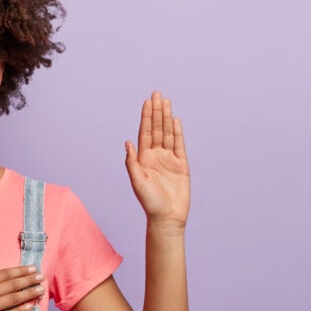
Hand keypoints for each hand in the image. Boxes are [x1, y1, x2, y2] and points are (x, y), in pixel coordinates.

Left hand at [124, 91, 190, 230]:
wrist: (167, 217)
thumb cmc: (150, 203)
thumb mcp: (137, 182)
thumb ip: (132, 162)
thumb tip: (127, 142)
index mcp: (143, 159)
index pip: (145, 133)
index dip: (146, 117)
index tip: (147, 102)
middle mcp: (156, 156)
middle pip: (157, 129)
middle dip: (156, 112)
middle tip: (157, 93)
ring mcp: (169, 159)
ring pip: (168, 134)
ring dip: (167, 118)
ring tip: (167, 101)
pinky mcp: (182, 165)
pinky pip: (180, 145)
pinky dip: (178, 132)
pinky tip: (176, 120)